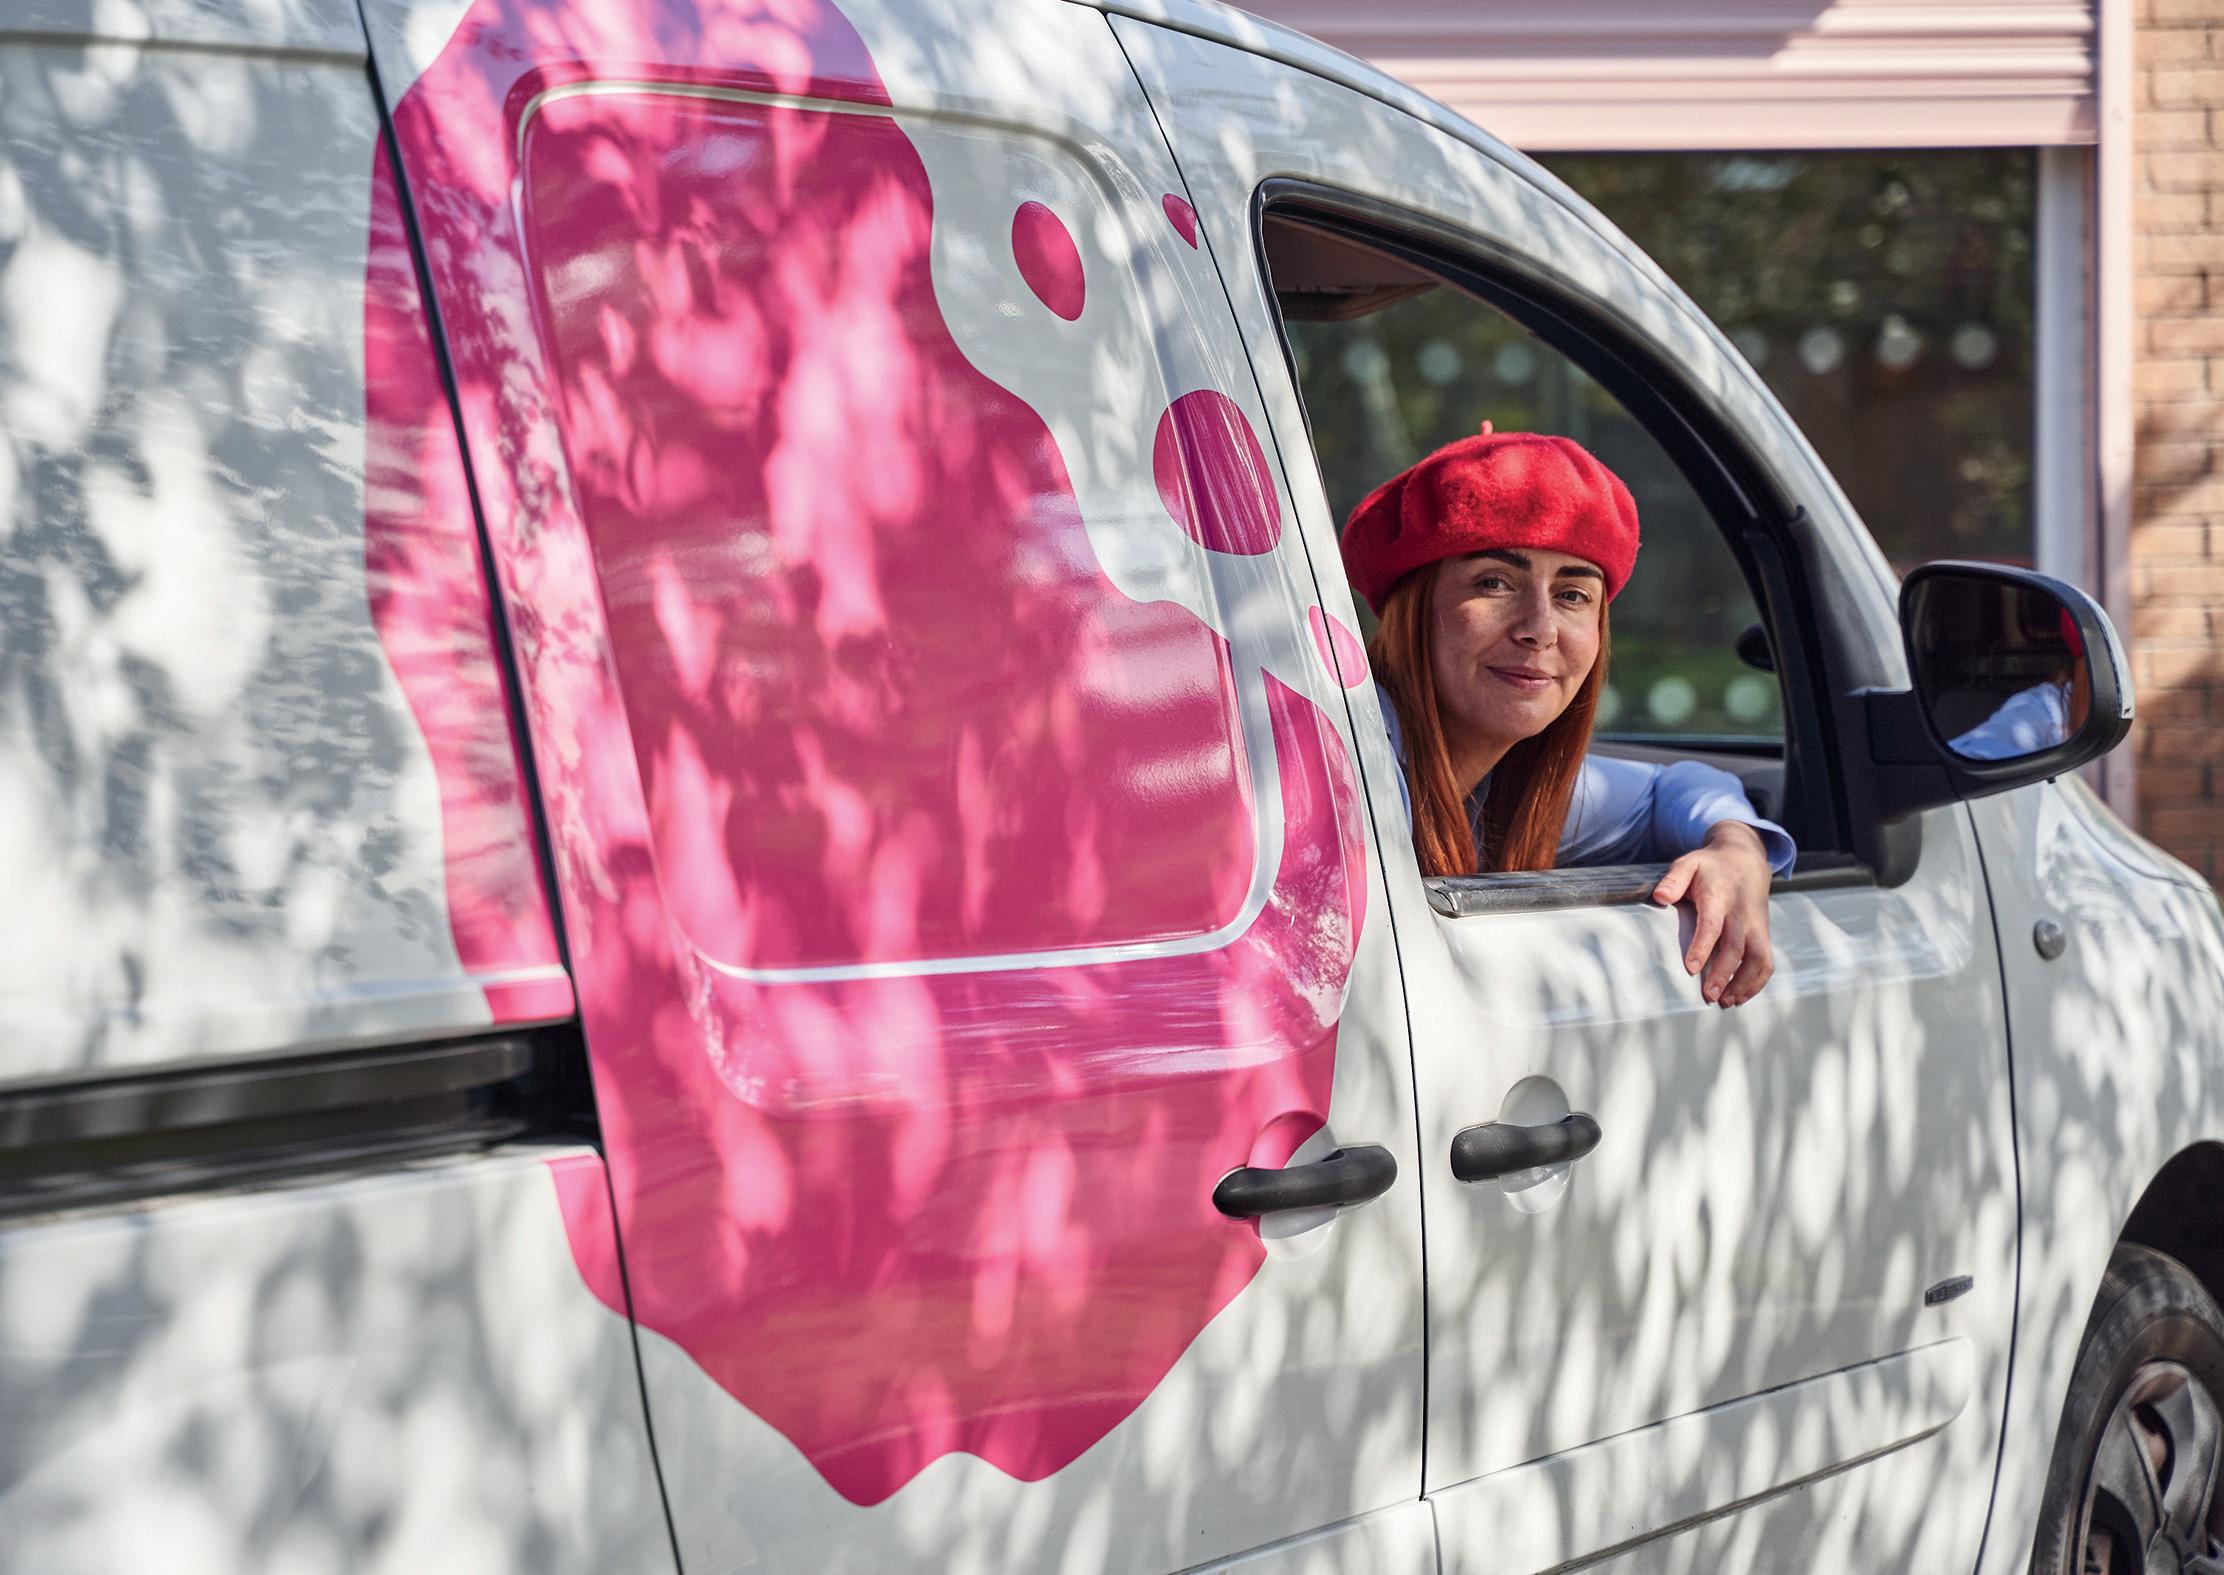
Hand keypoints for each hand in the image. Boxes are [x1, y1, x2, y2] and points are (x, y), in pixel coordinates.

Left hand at [1649, 822, 1775, 1007]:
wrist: (1746, 860)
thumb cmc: (1710, 866)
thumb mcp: (1688, 863)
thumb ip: (1673, 879)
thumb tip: (1660, 896)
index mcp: (1720, 897)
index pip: (1712, 925)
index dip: (1702, 947)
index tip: (1691, 969)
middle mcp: (1741, 914)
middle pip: (1736, 948)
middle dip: (1724, 975)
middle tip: (1708, 997)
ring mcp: (1756, 926)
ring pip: (1757, 959)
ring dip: (1743, 983)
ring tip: (1725, 1003)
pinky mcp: (1763, 935)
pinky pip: (1766, 961)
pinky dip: (1757, 982)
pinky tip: (1739, 997)